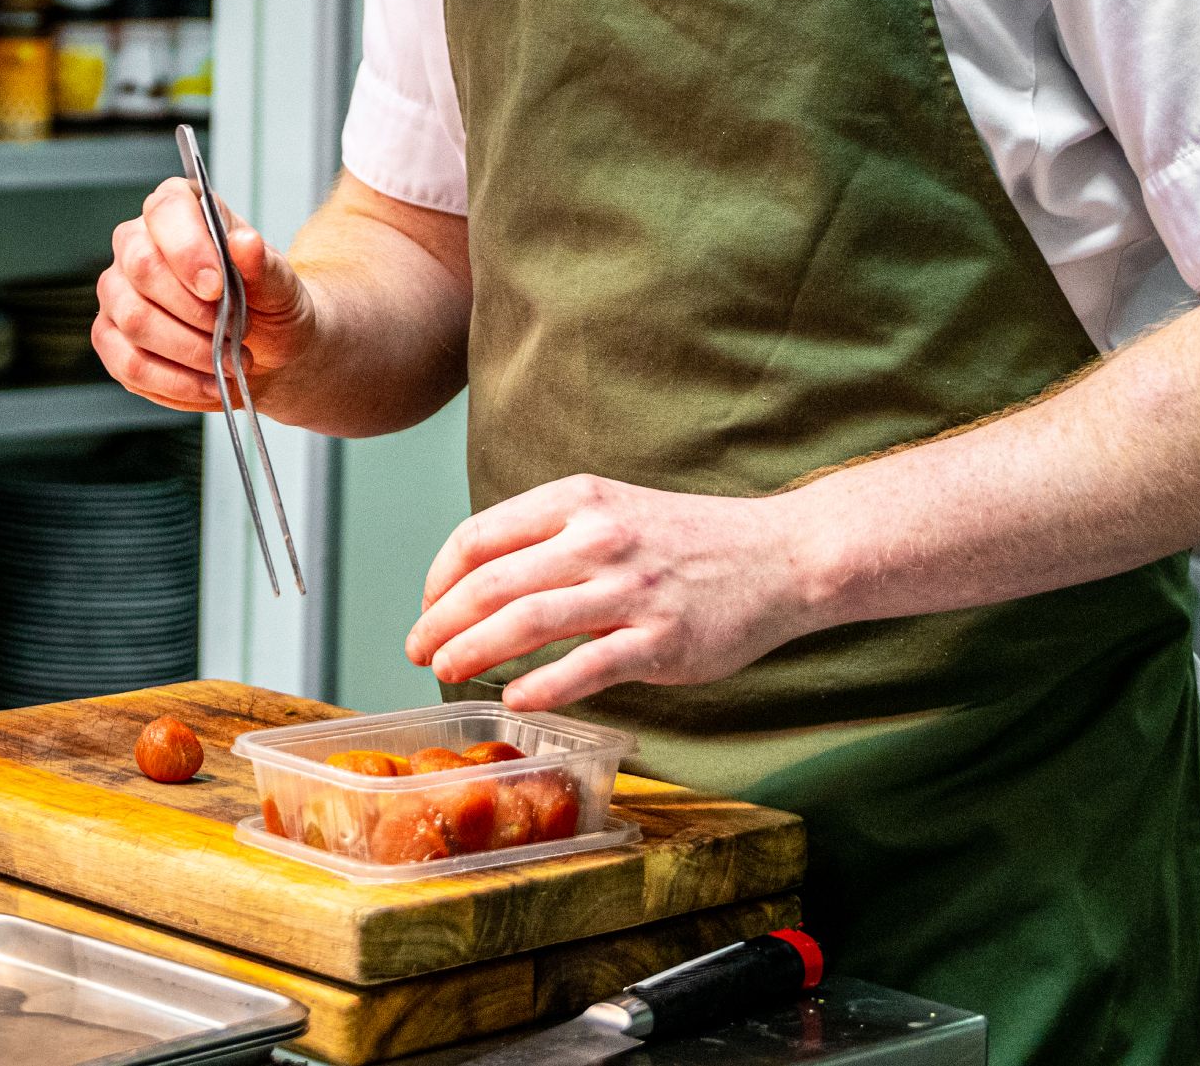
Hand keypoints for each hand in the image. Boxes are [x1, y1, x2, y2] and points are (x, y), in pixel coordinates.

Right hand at [93, 175, 308, 412]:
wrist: (268, 350)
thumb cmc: (268, 305)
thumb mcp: (281, 285)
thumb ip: (264, 265)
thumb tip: (245, 244)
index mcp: (179, 210)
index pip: (165, 211)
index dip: (188, 249)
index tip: (218, 287)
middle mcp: (136, 244)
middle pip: (141, 267)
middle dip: (194, 311)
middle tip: (235, 331)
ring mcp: (117, 292)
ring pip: (134, 320)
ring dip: (190, 350)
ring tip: (229, 361)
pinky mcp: (111, 338)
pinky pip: (129, 364)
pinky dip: (176, 381)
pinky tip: (208, 383)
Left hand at [405, 476, 833, 710]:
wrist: (781, 555)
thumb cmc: (691, 540)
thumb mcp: (615, 509)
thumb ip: (554, 535)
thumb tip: (482, 578)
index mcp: (578, 499)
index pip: (479, 535)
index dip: (438, 577)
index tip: (428, 607)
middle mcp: (598, 537)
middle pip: (490, 582)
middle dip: (440, 622)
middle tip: (418, 651)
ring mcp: (630, 589)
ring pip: (525, 621)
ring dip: (471, 652)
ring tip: (445, 672)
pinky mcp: (661, 639)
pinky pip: (585, 667)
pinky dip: (541, 686)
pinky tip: (515, 699)